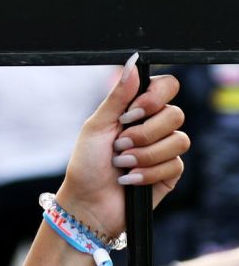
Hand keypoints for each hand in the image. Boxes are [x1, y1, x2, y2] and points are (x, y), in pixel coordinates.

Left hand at [54, 59, 187, 238]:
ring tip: (121, 163)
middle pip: (175, 113)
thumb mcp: (97, 126)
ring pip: (179, 140)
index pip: (166, 87)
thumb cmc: (86, 164)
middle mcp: (153, 126)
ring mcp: (164, 150)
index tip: (130, 113)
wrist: (88, 202)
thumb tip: (134, 63)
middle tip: (120, 144)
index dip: (154, 98)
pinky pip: (175, 164)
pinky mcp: (170, 173)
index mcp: (135, 110)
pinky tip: (130, 179)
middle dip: (145, 132)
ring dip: (145, 154)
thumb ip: (117, 96)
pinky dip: (148, 172)